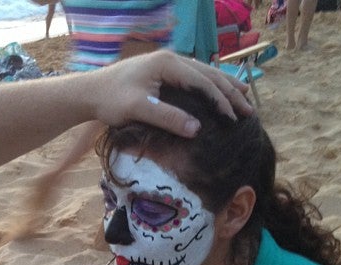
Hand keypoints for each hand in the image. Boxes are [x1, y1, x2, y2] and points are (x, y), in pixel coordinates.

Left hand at [88, 50, 252, 135]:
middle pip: (209, 75)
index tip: (233, 119)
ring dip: (224, 87)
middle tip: (249, 110)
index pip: (203, 82)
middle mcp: (171, 59)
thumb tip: (197, 129)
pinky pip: (194, 77)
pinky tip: (218, 92)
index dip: (220, 101)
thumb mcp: (138, 110)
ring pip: (204, 74)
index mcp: (168, 64)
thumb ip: (167, 117)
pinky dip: (209, 86)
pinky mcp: (163, 72)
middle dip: (230, 93)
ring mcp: (168, 64)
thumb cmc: (111, 100)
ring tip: (244, 98)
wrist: (91, 92)